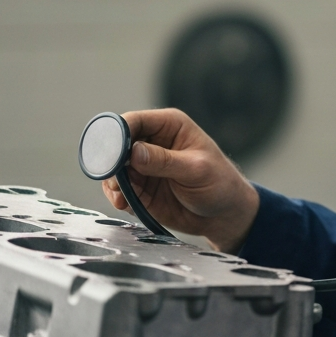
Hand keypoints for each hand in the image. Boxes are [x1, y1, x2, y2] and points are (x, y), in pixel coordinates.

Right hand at [101, 108, 259, 253]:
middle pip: (117, 144)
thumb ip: (165, 161)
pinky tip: (123, 203)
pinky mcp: (139, 187)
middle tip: (114, 178)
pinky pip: (118, 189)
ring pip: (114, 168)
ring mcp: (143, 166)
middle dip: (111, 161)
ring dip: (111, 181)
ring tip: (121, 196)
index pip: (134, 121)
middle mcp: (152, 142)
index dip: (118, 133)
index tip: (112, 153)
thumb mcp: (196, 170)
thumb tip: (134, 152)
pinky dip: (116, 196)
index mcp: (169, 125)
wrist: (224, 215)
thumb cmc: (220, 184)